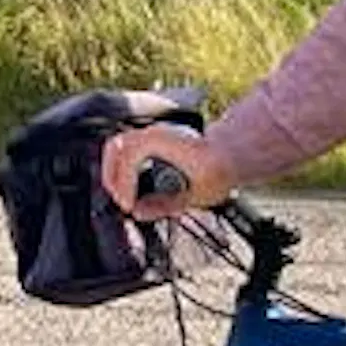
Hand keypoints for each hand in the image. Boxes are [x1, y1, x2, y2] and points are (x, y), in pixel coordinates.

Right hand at [102, 124, 234, 218]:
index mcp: (163, 141)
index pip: (130, 157)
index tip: (129, 205)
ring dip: (113, 170)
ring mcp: (154, 134)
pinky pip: (126, 147)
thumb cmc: (218, 171)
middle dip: (112, 176)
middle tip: (120, 201)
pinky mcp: (154, 140)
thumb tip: (137, 212)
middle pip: (116, 147)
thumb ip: (163, 205)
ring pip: (118, 145)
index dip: (125, 184)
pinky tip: (127, 186)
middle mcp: (156, 133)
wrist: (232, 155)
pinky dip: (121, 165)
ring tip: (120, 194)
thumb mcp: (194, 195)